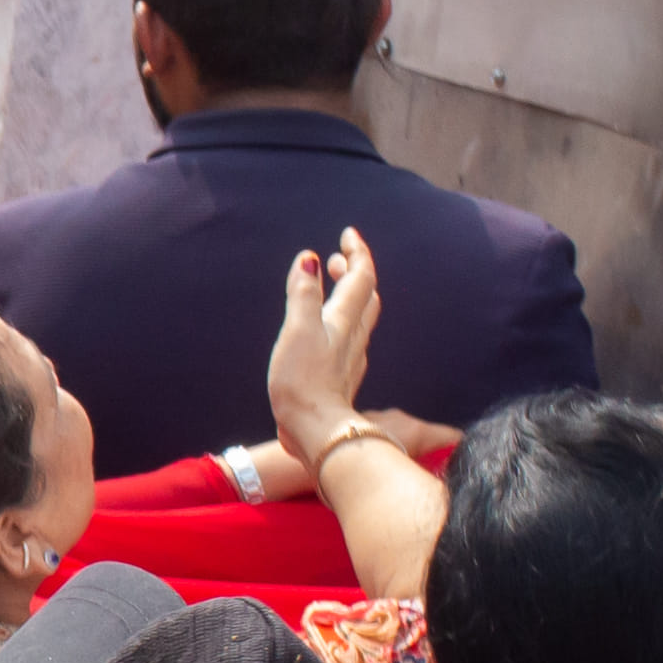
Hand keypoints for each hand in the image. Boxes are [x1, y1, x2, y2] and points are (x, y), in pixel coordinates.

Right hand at [267, 230, 387, 463]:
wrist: (316, 428)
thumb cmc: (303, 381)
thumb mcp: (297, 331)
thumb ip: (302, 295)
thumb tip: (308, 259)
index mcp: (344, 320)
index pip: (361, 277)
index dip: (357, 253)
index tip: (348, 234)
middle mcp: (353, 335)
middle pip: (364, 295)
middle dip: (354, 272)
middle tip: (338, 257)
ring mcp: (350, 356)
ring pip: (360, 316)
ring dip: (350, 295)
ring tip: (334, 285)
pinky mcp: (341, 374)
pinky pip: (350, 337)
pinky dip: (342, 320)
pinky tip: (328, 329)